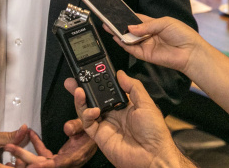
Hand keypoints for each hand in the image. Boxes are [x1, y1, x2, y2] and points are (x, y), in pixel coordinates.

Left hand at [2, 122, 96, 166]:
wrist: (104, 134)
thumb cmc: (97, 129)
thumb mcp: (89, 125)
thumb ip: (78, 125)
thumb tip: (67, 127)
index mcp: (73, 158)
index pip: (53, 164)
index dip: (40, 165)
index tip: (26, 164)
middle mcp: (66, 162)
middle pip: (41, 165)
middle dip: (23, 157)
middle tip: (8, 148)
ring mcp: (62, 161)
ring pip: (40, 162)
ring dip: (26, 153)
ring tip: (11, 145)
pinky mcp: (60, 157)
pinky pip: (45, 154)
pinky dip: (36, 145)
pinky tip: (30, 133)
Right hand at [66, 71, 191, 167]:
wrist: (152, 155)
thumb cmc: (154, 132)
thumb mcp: (146, 103)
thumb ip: (133, 87)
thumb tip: (121, 74)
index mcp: (125, 105)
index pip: (108, 90)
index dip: (99, 82)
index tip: (91, 72)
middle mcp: (114, 114)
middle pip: (94, 99)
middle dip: (83, 89)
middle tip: (74, 80)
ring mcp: (106, 124)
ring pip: (87, 110)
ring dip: (81, 99)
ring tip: (79, 90)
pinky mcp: (100, 136)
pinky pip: (88, 124)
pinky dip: (86, 115)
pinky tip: (92, 110)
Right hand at [110, 15, 203, 73]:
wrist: (190, 52)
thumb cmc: (182, 34)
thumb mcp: (164, 23)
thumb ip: (146, 25)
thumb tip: (130, 27)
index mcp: (154, 24)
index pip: (137, 19)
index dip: (127, 16)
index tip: (116, 13)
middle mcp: (148, 34)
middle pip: (131, 30)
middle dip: (119, 26)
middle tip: (107, 21)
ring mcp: (146, 45)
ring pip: (129, 40)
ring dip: (119, 34)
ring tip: (108, 28)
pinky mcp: (145, 55)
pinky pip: (132, 49)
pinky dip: (124, 44)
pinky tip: (117, 37)